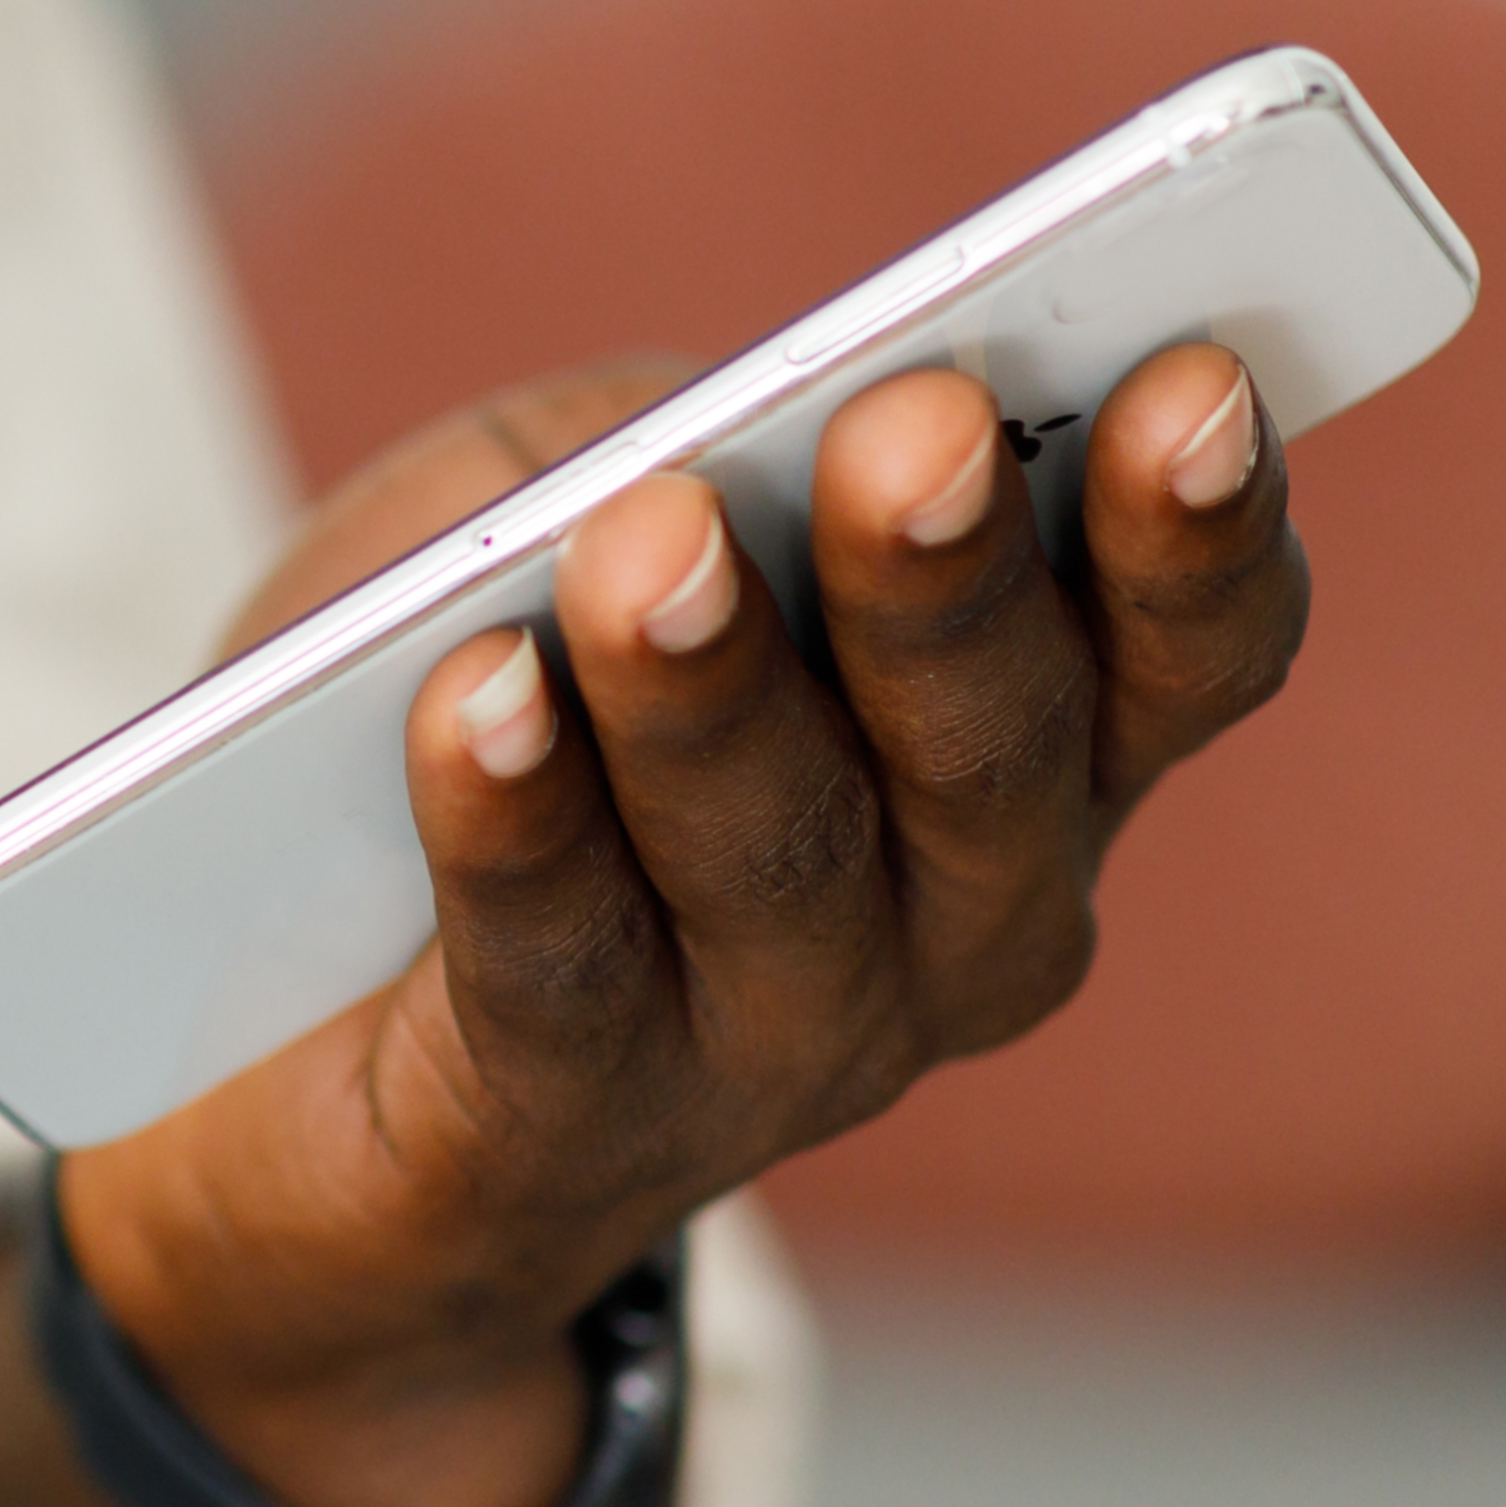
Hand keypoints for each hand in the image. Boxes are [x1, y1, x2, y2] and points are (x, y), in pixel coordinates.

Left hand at [64, 344, 1306, 1506]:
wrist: (306, 1064)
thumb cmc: (506, 700)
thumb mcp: (591, 517)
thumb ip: (675, 456)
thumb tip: (698, 439)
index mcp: (1042, 747)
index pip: (1185, 654)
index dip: (1199, 533)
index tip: (1197, 383)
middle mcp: (962, 916)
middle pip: (992, 745)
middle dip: (944, 580)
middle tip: (919, 428)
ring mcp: (784, 1043)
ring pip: (775, 850)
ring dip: (712, 686)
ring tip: (651, 536)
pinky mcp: (574, 1122)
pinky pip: (557, 961)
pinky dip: (516, 820)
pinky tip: (477, 698)